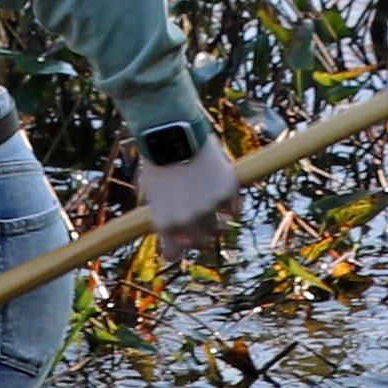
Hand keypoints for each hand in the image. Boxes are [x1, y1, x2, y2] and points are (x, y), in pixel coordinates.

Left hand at [137, 136, 242, 254]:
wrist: (173, 133)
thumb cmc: (159, 159)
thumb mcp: (154, 192)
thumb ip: (165, 213)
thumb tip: (176, 229)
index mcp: (165, 223)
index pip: (173, 254)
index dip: (179, 247)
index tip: (183, 241)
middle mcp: (187, 221)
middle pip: (202, 243)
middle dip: (202, 233)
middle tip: (203, 219)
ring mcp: (208, 208)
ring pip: (220, 228)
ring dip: (217, 218)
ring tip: (211, 200)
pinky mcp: (226, 193)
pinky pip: (233, 208)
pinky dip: (229, 201)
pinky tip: (221, 186)